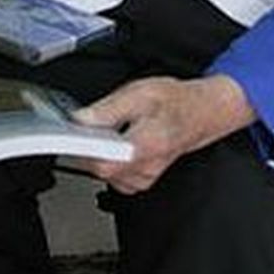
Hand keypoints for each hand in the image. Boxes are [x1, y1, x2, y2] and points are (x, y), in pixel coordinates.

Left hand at [71, 75, 254, 194]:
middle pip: (100, 169)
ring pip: (105, 173)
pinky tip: (118, 144)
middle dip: (91, 147)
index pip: (103, 163)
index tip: (74, 138)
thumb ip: (108, 109)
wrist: (200, 113)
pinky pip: (114, 176)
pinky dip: (111, 160)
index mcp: (147, 144)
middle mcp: (146, 167)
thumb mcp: (139, 93)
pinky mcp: (141, 180)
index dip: (83, 150)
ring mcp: (144, 177)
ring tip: (112, 132)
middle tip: (94, 126)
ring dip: (101, 154)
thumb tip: (80, 120)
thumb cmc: (175, 102)